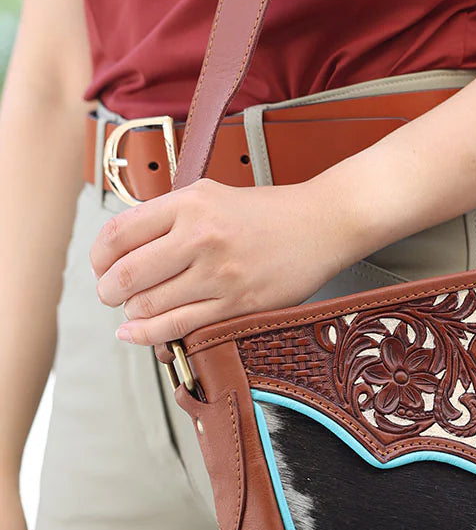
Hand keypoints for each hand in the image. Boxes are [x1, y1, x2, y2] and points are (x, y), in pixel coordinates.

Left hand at [90, 176, 364, 363]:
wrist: (322, 225)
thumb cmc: (269, 213)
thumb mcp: (211, 194)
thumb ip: (169, 214)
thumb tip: (126, 246)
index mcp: (189, 204)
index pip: (119, 234)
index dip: (98, 257)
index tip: (100, 267)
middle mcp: (201, 237)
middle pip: (126, 274)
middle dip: (108, 291)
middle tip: (109, 295)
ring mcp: (220, 274)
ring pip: (149, 305)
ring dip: (131, 314)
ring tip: (132, 312)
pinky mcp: (238, 304)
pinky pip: (180, 327)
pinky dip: (149, 335)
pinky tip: (137, 334)